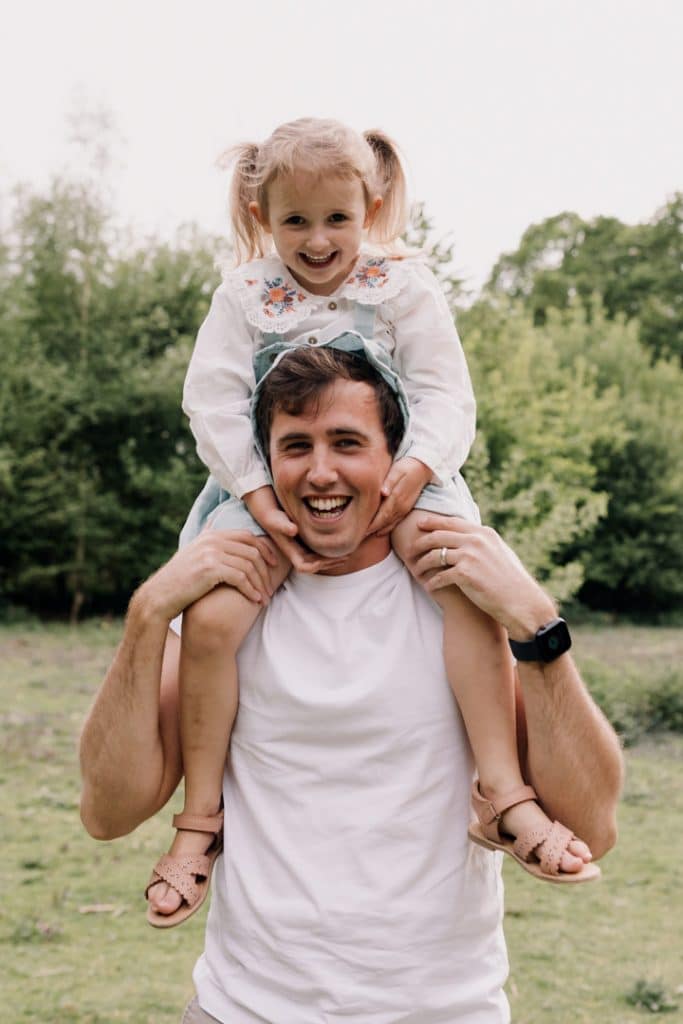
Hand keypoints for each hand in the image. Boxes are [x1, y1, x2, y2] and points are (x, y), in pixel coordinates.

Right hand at [139, 530, 279, 621]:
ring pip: (249, 565)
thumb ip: (207, 541)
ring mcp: (210, 552)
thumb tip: (214, 523)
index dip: (264, 549)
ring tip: (264, 598)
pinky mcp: (210, 568)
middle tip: (270, 587)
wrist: (159, 597)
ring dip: (260, 584)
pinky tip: (255, 600)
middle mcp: (212, 540)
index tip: (273, 564)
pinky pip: (240, 577)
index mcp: (211, 535)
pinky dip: (251, 590)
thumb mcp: (193, 554)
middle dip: (265, 570)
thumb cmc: (179, 580)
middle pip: (252, 550)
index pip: (247, 536)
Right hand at [244, 484, 347, 574]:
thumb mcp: (274, 518)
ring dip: (331, 558)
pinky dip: (328, 550)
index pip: (305, 567)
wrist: (265, 509)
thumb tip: (293, 530)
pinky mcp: (303, 541)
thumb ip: (282, 525)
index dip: (318, 566)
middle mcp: (295, 551)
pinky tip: (339, 542)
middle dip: (330, 563)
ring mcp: (299, 547)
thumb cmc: (270, 514)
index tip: (333, 558)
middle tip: (347, 555)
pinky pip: (317, 551)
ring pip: (317, 559)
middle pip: (314, 566)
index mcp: (289, 550)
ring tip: (347, 551)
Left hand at [365, 457, 432, 536]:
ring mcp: (405, 508)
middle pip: (385, 522)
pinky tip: (380, 531)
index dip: (373, 524)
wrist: (422, 468)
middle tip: (359, 537)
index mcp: (397, 497)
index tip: (362, 530)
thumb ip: (389, 481)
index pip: (383, 515)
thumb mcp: (397, 470)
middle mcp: (401, 506)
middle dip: (373, 530)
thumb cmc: (406, 467)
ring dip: (379, 530)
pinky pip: (396, 521)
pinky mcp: (406, 508)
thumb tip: (383, 492)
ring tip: (367, 536)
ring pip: (390, 523)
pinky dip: (387, 528)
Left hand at [410, 515, 555, 638]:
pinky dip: (431, 582)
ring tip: (416, 571)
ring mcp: (469, 556)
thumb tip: (470, 536)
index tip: (420, 524)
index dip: (433, 522)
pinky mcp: (464, 574)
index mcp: (484, 533)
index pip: (451, 522)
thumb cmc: (512, 580)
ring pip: (434, 555)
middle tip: (410, 549)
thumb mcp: (500, 552)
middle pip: (438, 536)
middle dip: (420, 542)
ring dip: (422, 564)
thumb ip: (483, 542)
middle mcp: (475, 540)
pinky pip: (439, 576)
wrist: (521, 601)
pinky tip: (429, 587)